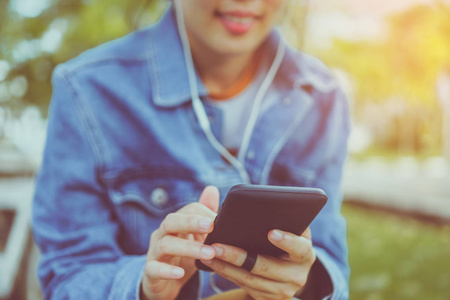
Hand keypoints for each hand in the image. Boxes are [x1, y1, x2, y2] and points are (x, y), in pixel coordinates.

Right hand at [140, 186, 219, 299]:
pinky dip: (167, 270)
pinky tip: (180, 272)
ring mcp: (154, 253)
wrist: (161, 283)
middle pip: (171, 221)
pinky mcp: (150, 272)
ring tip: (209, 253)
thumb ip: (203, 214)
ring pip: (166, 245)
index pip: (187, 210)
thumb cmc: (181, 256)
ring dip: (188, 248)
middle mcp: (162, 234)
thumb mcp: (194, 235)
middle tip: (211, 226)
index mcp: (176, 223)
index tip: (221, 219)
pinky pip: (154, 269)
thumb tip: (212, 189)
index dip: (204, 213)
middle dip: (191, 221)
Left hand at [201, 227, 315, 299]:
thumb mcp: (292, 231)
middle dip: (238, 256)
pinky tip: (213, 263)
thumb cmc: (287, 243)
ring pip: (249, 279)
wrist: (290, 273)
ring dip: (226, 266)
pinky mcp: (267, 299)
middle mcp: (296, 276)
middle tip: (217, 245)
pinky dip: (226, 273)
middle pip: (264, 266)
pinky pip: (244, 286)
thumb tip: (266, 203)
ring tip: (209, 252)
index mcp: (305, 255)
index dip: (287, 240)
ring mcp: (282, 291)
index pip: (299, 247)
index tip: (271, 232)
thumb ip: (285, 219)